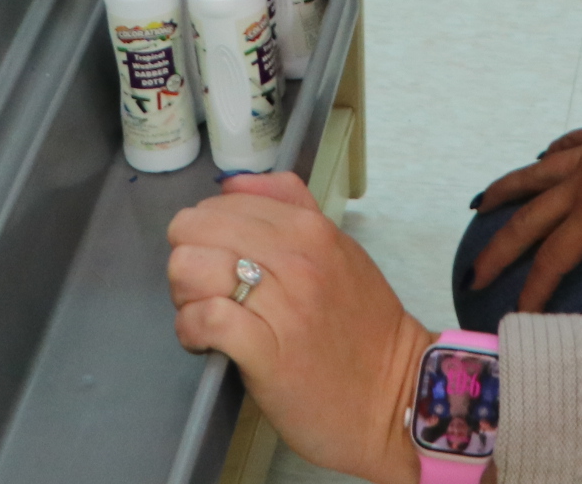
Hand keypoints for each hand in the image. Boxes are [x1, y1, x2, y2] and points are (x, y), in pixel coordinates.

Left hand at [170, 173, 431, 483]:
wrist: (395, 396)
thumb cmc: (362, 329)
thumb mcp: (338, 250)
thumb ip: (288, 207)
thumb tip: (231, 184)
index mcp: (308, 227)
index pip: (220, 203)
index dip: (208, 234)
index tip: (222, 265)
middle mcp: (293, 257)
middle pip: (192, 229)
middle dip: (189, 260)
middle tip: (209, 292)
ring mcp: (279, 303)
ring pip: (188, 267)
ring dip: (185, 295)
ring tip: (208, 317)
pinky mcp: (263, 350)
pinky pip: (200, 318)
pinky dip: (190, 330)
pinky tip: (206, 343)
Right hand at [467, 41, 581, 315]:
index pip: (554, 258)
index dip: (533, 291)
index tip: (514, 317)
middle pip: (529, 218)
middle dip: (498, 250)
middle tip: (471, 275)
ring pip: (537, 173)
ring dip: (505, 191)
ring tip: (478, 205)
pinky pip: (568, 144)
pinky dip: (549, 156)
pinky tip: (544, 157)